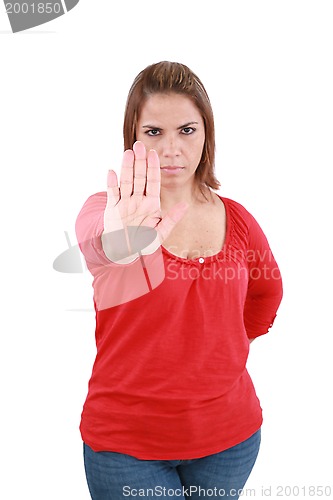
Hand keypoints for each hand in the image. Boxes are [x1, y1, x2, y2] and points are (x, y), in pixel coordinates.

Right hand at [101, 141, 187, 262]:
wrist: (125, 252)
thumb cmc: (143, 244)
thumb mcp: (160, 233)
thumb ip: (172, 219)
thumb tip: (185, 205)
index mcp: (151, 204)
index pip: (153, 182)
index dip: (153, 167)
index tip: (154, 154)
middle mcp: (138, 200)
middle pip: (139, 177)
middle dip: (140, 161)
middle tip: (139, 145)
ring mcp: (124, 203)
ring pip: (126, 181)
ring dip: (126, 167)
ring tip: (128, 153)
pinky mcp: (112, 208)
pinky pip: (112, 193)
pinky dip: (111, 183)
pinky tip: (112, 172)